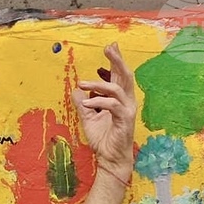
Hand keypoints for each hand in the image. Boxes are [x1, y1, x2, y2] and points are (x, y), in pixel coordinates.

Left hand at [70, 42, 137, 176]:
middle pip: (125, 76)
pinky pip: (113, 105)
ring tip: (82, 84)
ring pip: (118, 88)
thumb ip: (83, 104)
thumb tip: (75, 91)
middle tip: (108, 48)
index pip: (119, 75)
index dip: (116, 60)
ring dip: (99, 84)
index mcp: (119, 98)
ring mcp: (127, 110)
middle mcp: (126, 101)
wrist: (110, 158)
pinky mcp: (125, 120)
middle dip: (117, 60)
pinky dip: (99, 102)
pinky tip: (86, 104)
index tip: (110, 46)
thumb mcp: (88, 118)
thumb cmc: (103, 139)